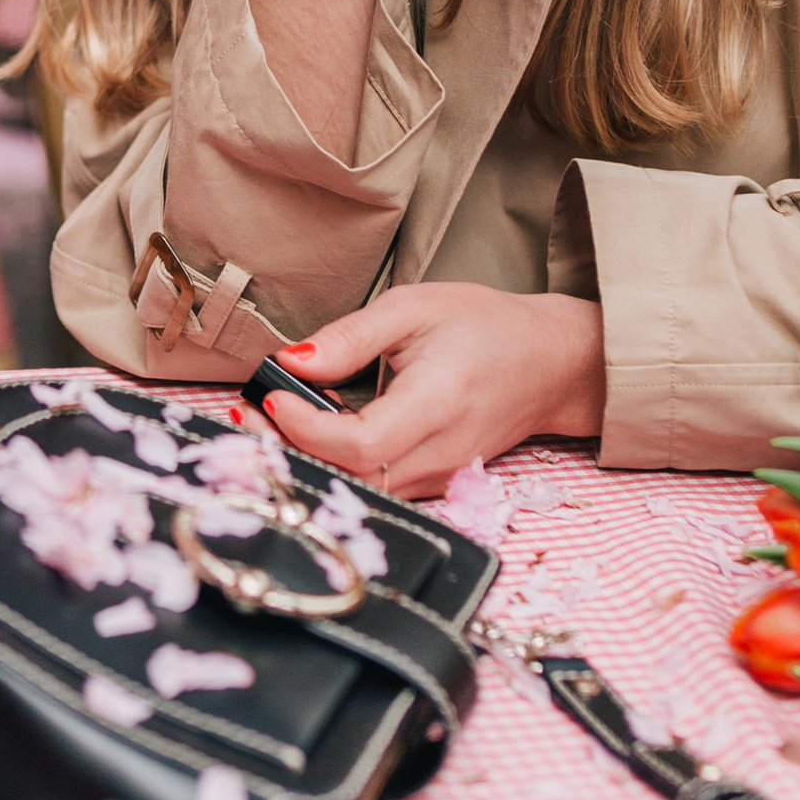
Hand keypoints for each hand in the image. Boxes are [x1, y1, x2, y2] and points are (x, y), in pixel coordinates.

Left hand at [246, 285, 603, 498]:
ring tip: (271, 422)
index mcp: (439, 402)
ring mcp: (441, 478)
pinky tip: (313, 436)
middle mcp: (441, 453)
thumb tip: (289, 362)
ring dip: (309, 463)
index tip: (270, 396)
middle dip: (289, 452)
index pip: (360, 443)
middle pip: (351, 478)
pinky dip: (336, 470)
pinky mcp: (436, 486)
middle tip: (249, 414)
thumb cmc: (486, 327)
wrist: (550, 364)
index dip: (305, 428)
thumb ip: (350, 337)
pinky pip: (375, 490)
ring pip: (360, 492)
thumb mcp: (414, 307)